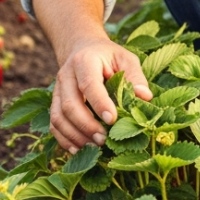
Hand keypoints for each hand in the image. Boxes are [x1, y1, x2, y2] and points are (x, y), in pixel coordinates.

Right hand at [49, 37, 152, 152]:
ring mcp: (57, 90)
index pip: (89, 84)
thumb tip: (144, 97)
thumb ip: (135, 77)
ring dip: (75, 135)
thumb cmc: (108, 57)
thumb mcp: (125, 59)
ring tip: (94, 147)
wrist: (82, 49)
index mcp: (85, 61)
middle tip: (103, 140)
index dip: (99, 103)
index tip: (112, 120)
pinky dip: (64, 139)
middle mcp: (66, 75)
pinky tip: (78, 150)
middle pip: (70, 104)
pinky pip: (54, 124)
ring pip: (58, 117)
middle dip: (86, 125)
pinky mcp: (55, 103)